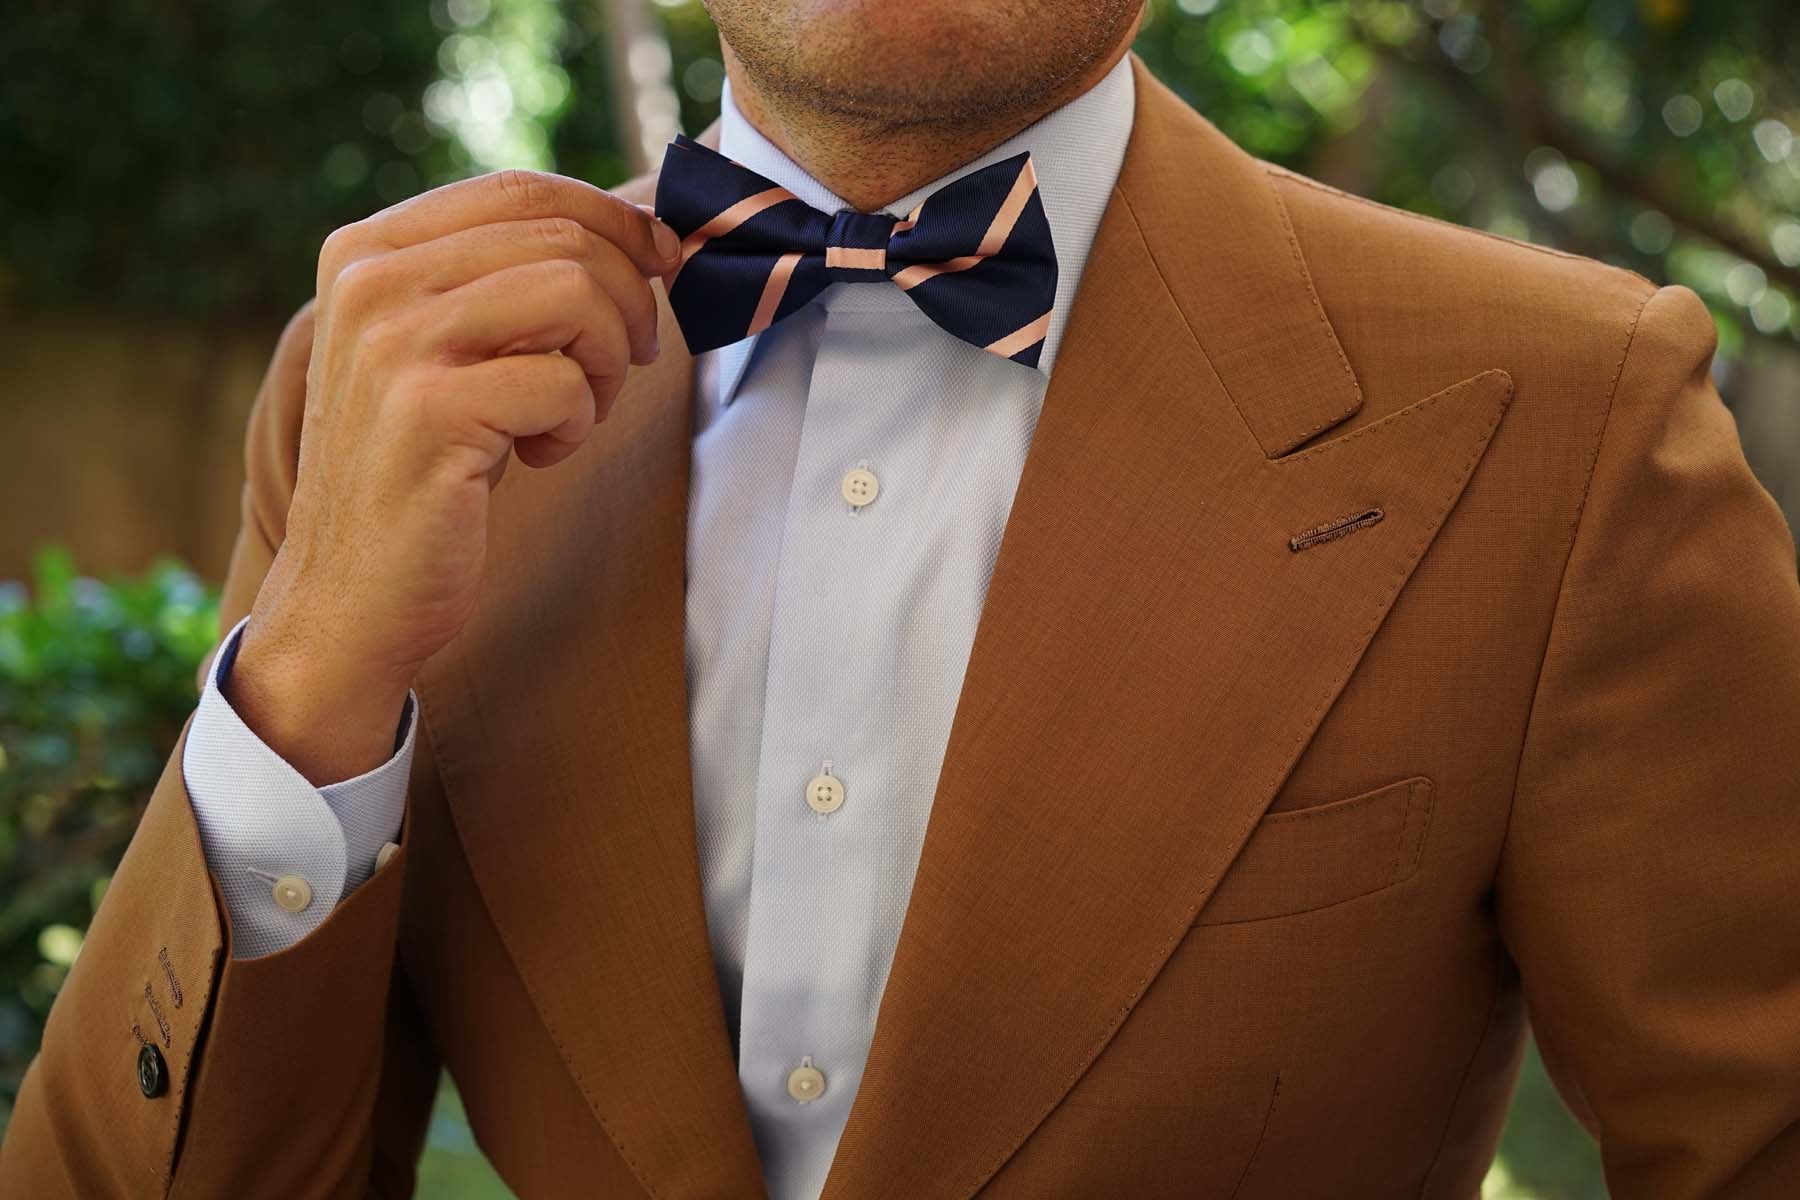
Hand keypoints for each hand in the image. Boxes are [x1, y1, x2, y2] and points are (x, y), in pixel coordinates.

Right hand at [227, 170, 680, 784]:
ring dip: (604, 361)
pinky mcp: (429, 413)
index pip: (522, 190)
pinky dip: (576, 424)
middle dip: (627, 301)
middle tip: (623, 363)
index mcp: (369, 250)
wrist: (350, 597)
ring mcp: (394, 344)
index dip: (615, 221)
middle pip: (562, 239)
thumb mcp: (446, 351)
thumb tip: (646, 229)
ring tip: (573, 411)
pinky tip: (537, 457)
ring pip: (574, 295)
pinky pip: (563, 383)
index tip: (662, 266)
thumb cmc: (421, 471)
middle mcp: (371, 281)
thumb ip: (506, 281)